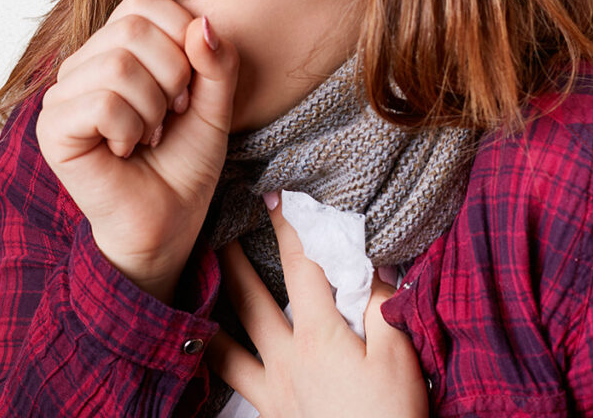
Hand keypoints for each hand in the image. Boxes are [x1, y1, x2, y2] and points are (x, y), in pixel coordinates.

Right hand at [35, 0, 238, 302]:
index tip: (188, 89)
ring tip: (149, 136)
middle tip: (170, 116)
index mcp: (115, 46)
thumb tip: (202, 21)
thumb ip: (216, 61)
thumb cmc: (183, 163)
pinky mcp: (52, 127)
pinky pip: (102, 103)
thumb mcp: (215, 104)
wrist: (167, 224)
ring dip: (152, 109)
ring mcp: (63, 93)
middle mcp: (83, 63)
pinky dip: (130, 130)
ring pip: (119, 66)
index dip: (181, 39)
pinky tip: (126, 150)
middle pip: (133, 27)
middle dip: (171, 76)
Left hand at [207, 193, 427, 416]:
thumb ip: (383, 308)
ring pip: (226, 345)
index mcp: (318, 336)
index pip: (301, 267)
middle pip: (248, 299)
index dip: (289, 228)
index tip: (273, 197)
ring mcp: (271, 391)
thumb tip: (369, 268)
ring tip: (192, 289)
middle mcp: (285, 358)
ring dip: (209, 312)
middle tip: (215, 230)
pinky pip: (231, 386)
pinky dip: (215, 367)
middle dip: (230, 260)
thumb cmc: (391, 416)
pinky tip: (204, 357)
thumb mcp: (400, 358)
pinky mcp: (270, 415)